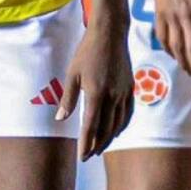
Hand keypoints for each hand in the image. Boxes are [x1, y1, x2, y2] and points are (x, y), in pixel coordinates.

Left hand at [57, 20, 133, 160]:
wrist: (110, 33)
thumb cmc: (87, 51)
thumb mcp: (72, 74)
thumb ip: (68, 98)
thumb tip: (60, 119)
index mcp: (96, 93)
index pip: (91, 126)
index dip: (86, 143)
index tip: (81, 156)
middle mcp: (112, 96)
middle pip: (106, 128)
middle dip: (97, 145)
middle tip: (89, 156)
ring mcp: (123, 92)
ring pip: (118, 122)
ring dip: (110, 137)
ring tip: (101, 147)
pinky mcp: (130, 87)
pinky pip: (128, 112)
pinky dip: (123, 125)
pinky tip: (117, 130)